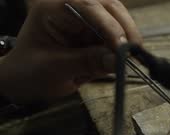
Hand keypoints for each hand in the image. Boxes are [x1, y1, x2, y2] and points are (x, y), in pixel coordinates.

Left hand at [0, 0, 141, 103]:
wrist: (25, 80)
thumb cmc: (30, 71)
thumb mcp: (55, 69)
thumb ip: (87, 62)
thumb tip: (117, 60)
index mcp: (54, 8)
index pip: (87, 6)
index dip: (109, 25)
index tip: (122, 48)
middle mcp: (73, 8)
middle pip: (109, 7)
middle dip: (124, 29)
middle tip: (134, 54)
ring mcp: (87, 19)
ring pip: (119, 20)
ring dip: (127, 40)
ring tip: (127, 61)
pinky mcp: (97, 33)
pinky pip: (119, 36)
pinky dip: (124, 49)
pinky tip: (121, 62)